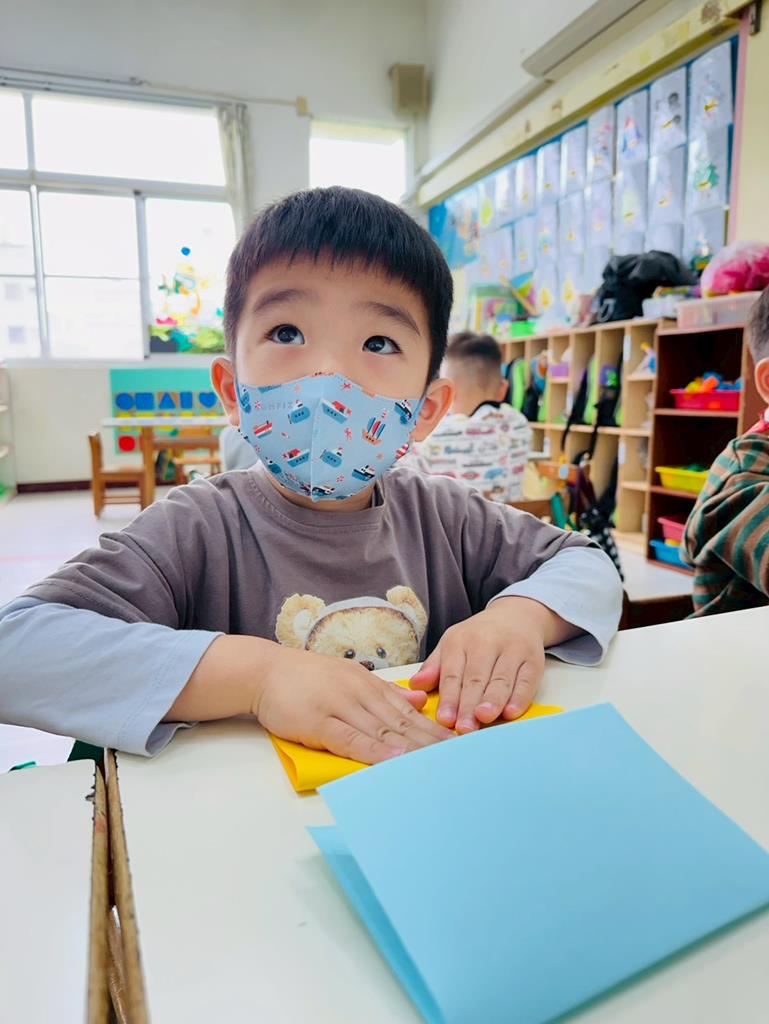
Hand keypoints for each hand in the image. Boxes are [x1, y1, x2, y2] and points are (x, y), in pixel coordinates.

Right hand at [254, 644, 453, 763]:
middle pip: (403, 722)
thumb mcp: (350, 676)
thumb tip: (417, 701)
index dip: (436, 729)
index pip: (410, 711)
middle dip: (433, 742)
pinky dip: (374, 750)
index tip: (461, 744)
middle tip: (461, 758)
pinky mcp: (319, 722)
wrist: (265, 670)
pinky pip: (351, 738)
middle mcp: (361, 693)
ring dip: (412, 748)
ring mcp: (340, 706)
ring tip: (438, 763)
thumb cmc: (306, 677)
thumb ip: (384, 691)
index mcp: (370, 684)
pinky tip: (393, 759)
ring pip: (383, 730)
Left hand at [409, 597, 563, 733]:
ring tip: (484, 718)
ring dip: (492, 701)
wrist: (516, 616)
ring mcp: (512, 649)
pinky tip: (511, 712)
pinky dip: (519, 697)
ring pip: (501, 679)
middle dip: (468, 704)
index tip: (445, 719)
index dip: (449, 698)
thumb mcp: (452, 644)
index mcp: (460, 640)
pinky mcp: (533, 659)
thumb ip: (434, 667)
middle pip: (476, 678)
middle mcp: (486, 642)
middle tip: (463, 728)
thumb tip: (415, 685)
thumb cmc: (478, 637)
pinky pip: (526, 681)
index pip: (453, 673)